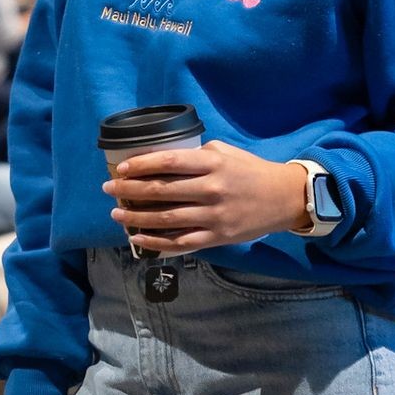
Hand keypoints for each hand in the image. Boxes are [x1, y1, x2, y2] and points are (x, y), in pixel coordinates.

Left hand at [103, 141, 308, 253]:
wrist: (284, 198)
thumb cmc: (250, 171)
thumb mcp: (225, 152)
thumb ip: (196, 155)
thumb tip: (161, 160)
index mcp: (212, 163)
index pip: (169, 162)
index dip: (141, 165)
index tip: (122, 168)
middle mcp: (211, 189)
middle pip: (162, 191)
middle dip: (130, 190)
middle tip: (110, 189)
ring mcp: (214, 216)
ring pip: (167, 219)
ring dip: (137, 217)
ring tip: (117, 214)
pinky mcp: (217, 236)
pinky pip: (181, 242)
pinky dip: (156, 242)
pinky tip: (138, 238)